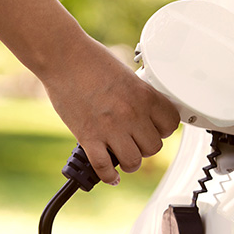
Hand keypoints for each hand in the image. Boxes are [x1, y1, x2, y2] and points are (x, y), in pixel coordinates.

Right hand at [41, 33, 179, 184]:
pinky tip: (110, 174)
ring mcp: (110, 128)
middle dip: (146, 147)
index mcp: (144, 96)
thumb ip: (138, 97)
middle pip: (154, 148)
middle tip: (136, 141)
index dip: (164, 129)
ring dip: (129, 162)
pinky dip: (108, 176)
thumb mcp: (127, 75)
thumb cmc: (91, 60)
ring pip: (133, 161)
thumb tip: (143, 114)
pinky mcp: (88, 138)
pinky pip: (104, 168)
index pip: (171, 125)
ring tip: (123, 156)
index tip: (157, 130)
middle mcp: (131, 114)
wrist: (63, 57)